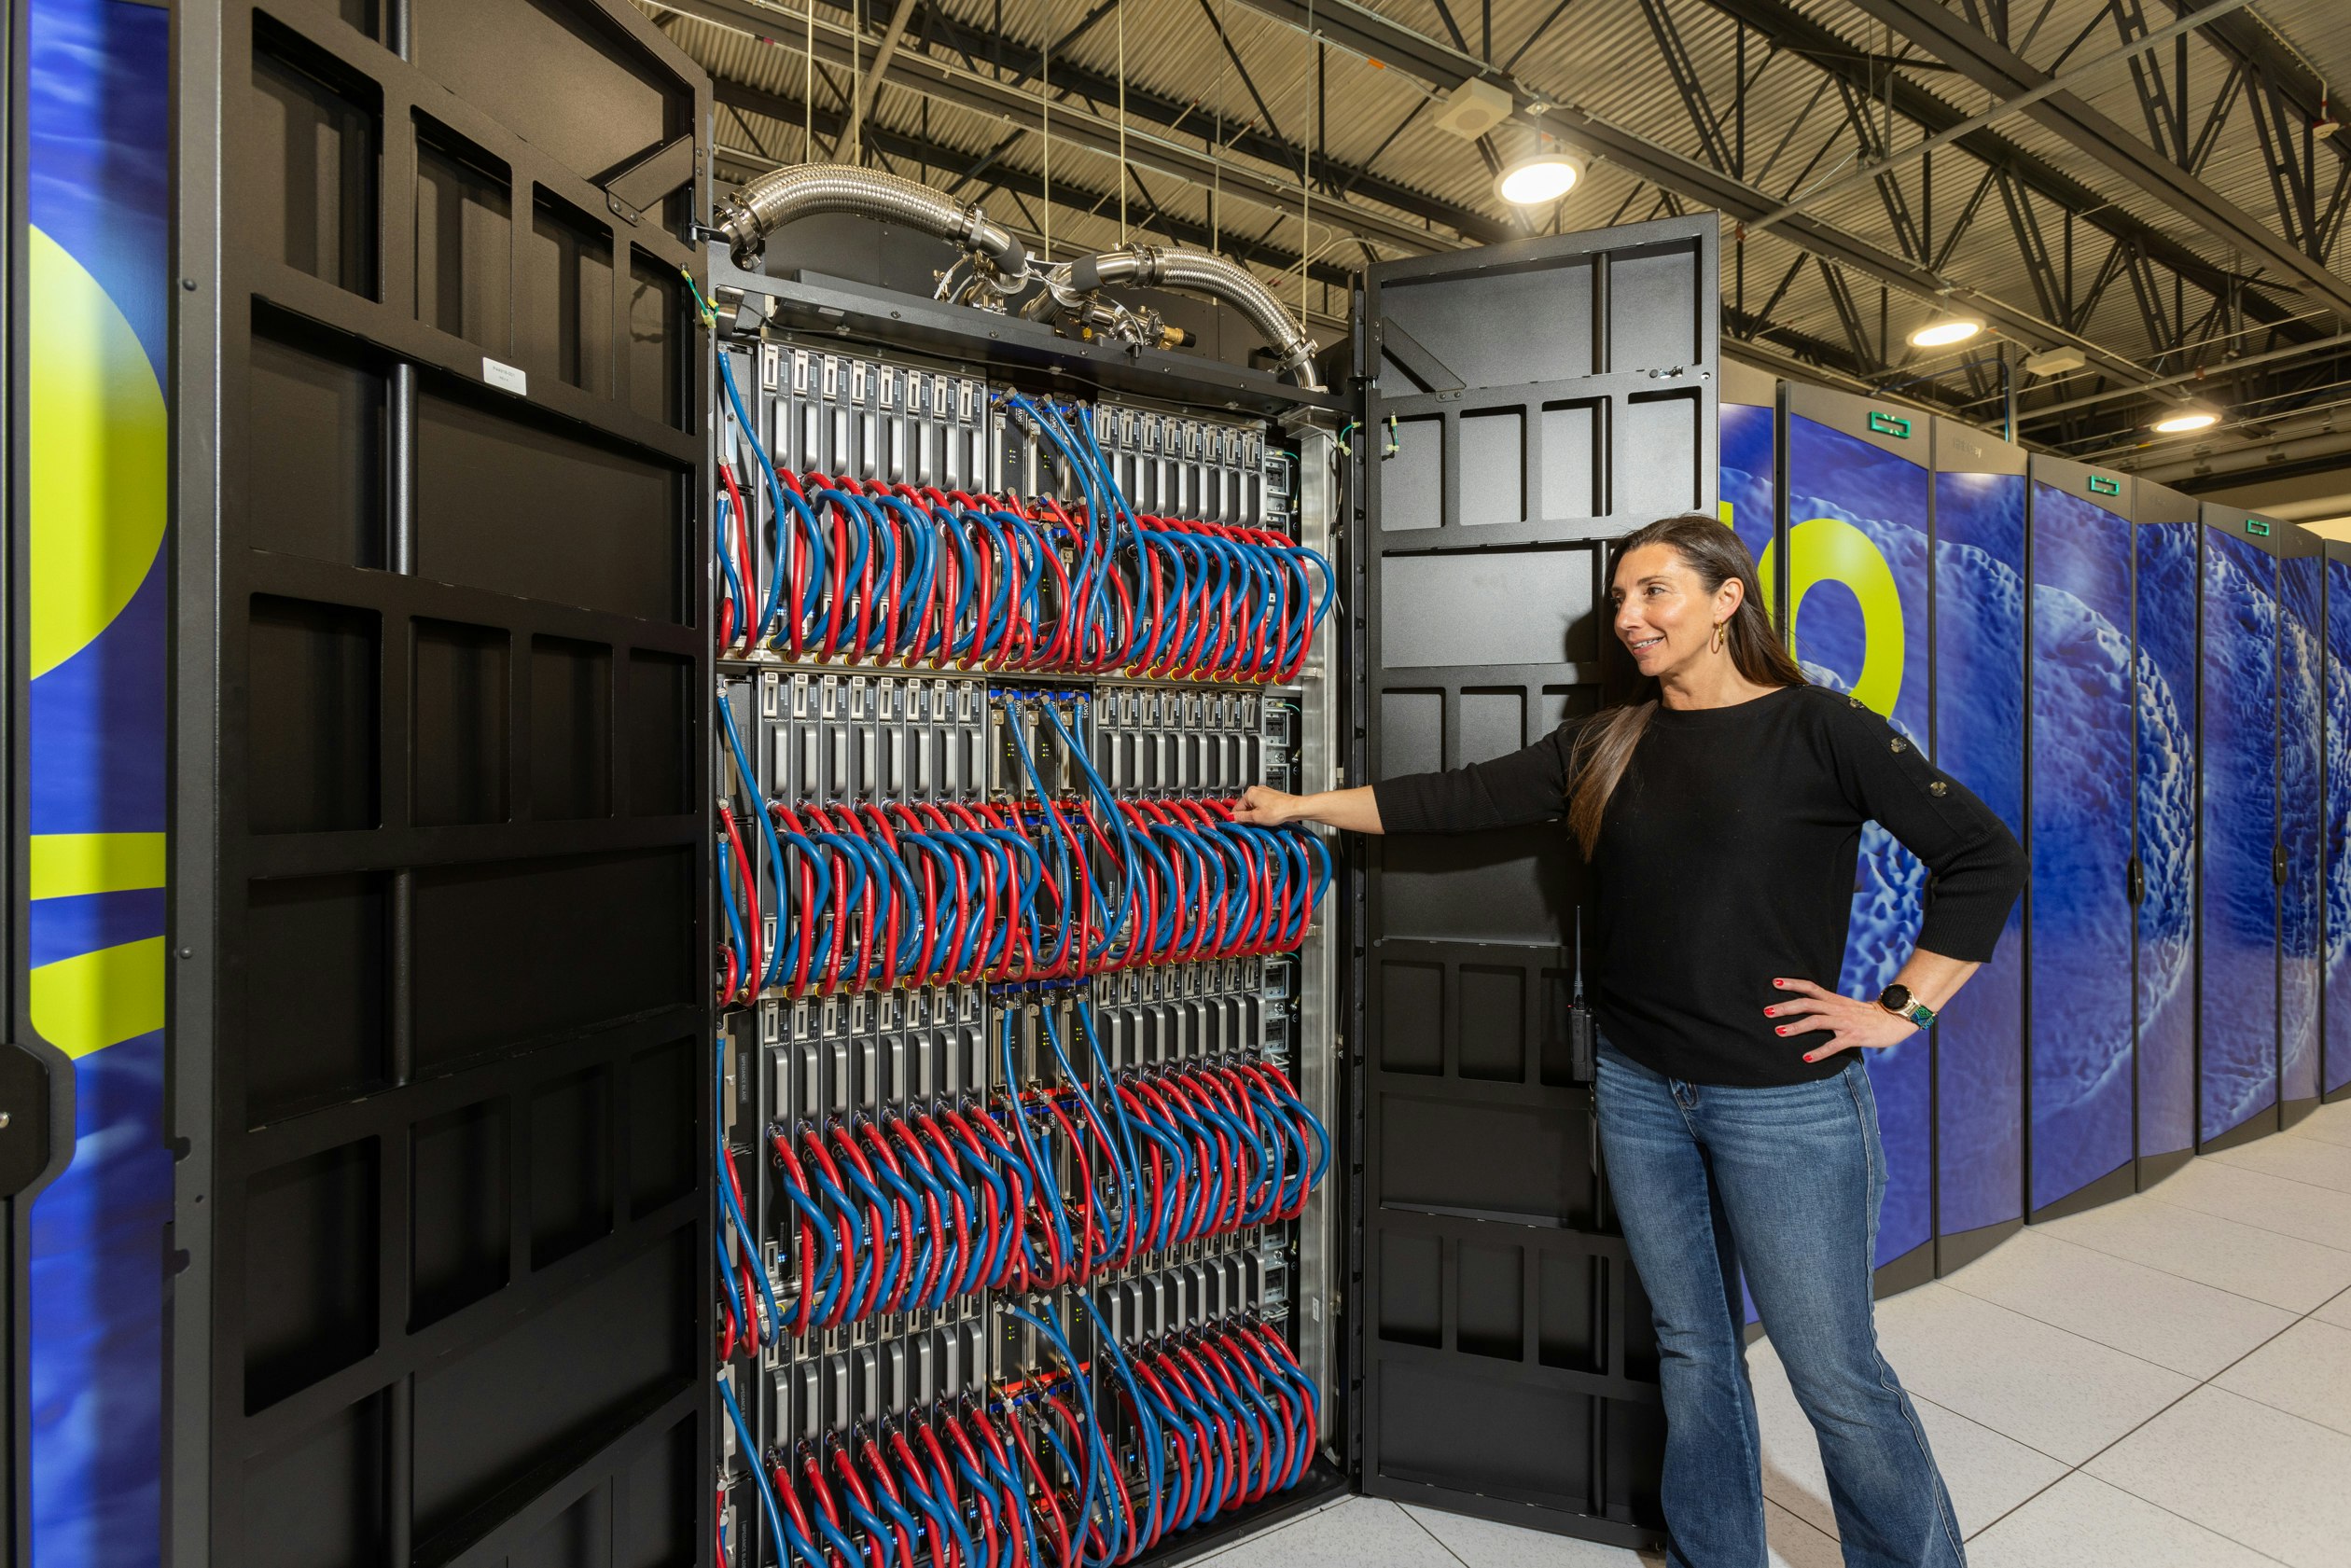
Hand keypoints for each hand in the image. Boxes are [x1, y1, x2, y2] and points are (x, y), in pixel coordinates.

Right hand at [1234, 784, 1300, 825]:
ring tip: (1261, 821)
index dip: (1235, 818)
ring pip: (1253, 807)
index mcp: (1250, 793)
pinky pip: (1260, 806)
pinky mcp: (1270, 797)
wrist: (1295, 808)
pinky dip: (1261, 813)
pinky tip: (1266, 818)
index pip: (1236, 807)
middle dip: (1246, 817)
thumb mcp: (1256, 817)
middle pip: (1244, 807)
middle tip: (1251, 824)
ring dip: (1254, 815)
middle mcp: (1256, 790)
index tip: (1234, 824)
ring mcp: (1264, 793)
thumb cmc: (1279, 810)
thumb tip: (1232, 819)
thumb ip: (1241, 818)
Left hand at [1764, 977, 1918, 1061]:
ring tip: (1779, 1032)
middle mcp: (1837, 1008)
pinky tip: (1806, 1058)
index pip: (1810, 987)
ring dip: (1796, 1027)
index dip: (1793, 983)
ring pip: (1817, 1021)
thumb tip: (1807, 1007)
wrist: (1894, 1020)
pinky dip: (1819, 1052)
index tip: (1774, 982)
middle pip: (1807, 1003)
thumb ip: (1827, 1005)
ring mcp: (1845, 1022)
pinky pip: (1834, 1045)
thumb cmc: (1866, 1015)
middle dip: (1786, 1007)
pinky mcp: (1853, 1036)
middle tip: (1766, 1011)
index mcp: (1834, 1000)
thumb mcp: (1845, 1006)